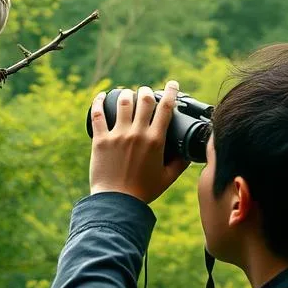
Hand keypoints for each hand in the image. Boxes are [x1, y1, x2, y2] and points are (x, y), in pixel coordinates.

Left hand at [89, 82, 188, 203]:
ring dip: (127, 94)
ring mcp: (117, 135)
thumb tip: (189, 153)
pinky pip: (98, 114)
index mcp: (155, 141)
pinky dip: (99, 101)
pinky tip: (102, 96)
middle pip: (144, 100)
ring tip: (128, 94)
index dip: (171, 92)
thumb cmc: (144, 192)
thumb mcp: (167, 178)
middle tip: (147, 92)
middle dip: (147, 91)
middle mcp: (137, 134)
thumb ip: (180, 164)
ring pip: (123, 103)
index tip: (172, 84)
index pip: (166, 108)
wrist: (117, 203)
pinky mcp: (100, 140)